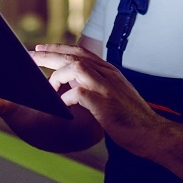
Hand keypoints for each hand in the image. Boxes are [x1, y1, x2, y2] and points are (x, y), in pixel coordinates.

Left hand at [33, 43, 165, 154]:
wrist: (152, 134)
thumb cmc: (131, 119)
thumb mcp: (114, 95)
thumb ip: (96, 85)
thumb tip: (73, 83)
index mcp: (109, 71)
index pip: (80, 51)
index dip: (59, 48)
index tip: (41, 49)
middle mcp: (108, 74)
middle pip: (73, 56)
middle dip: (49, 55)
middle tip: (30, 57)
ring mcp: (107, 87)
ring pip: (75, 68)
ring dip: (58, 76)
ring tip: (50, 89)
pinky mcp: (104, 104)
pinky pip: (78, 93)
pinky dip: (66, 97)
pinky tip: (62, 106)